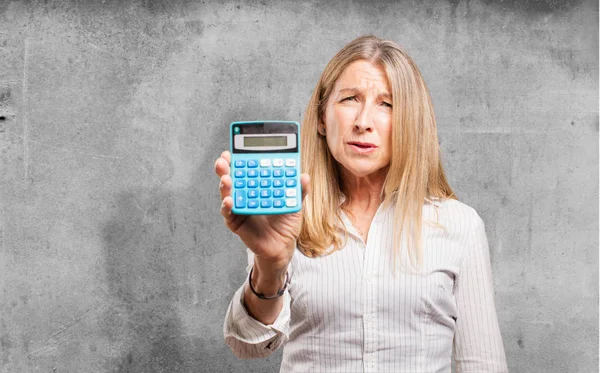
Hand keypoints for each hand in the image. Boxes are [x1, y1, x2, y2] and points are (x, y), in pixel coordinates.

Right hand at [215, 151, 309, 273]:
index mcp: (257, 186)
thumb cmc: (286, 224)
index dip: (240, 159)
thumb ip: (298, 190)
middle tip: (224, 159)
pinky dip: (227, 206)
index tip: (235, 150)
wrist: (282, 247)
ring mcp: (239, 207)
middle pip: (232, 177)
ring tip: (226, 178)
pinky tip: (229, 200)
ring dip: (225, 184)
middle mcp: (245, 194)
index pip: (246, 169)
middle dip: (226, 167)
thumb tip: (303, 176)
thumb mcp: (294, 204)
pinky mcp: (235, 222)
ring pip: (228, 193)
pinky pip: (228, 213)